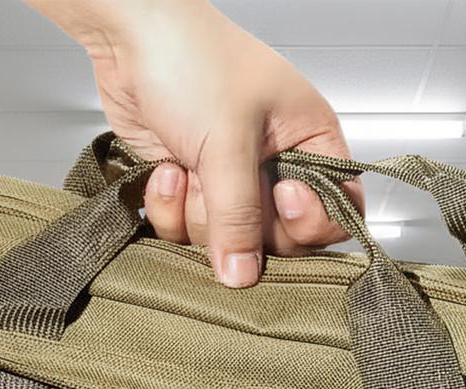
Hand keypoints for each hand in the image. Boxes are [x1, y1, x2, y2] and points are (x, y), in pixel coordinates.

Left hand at [30, 0, 362, 286]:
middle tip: (221, 181)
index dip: (309, 221)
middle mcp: (276, 168)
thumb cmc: (193, 59)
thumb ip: (238, 218)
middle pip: (277, 241)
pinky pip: (187, 232)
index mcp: (310, 142)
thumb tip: (244, 275)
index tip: (279, 197)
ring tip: (185, 167)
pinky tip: (166, 170)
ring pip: (227, 243)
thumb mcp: (228, 141)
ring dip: (196, 213)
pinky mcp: (194, 191)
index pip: (337, 211)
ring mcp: (233, 183)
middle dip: (238, 222)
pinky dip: (170, 208)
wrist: (128, 36)